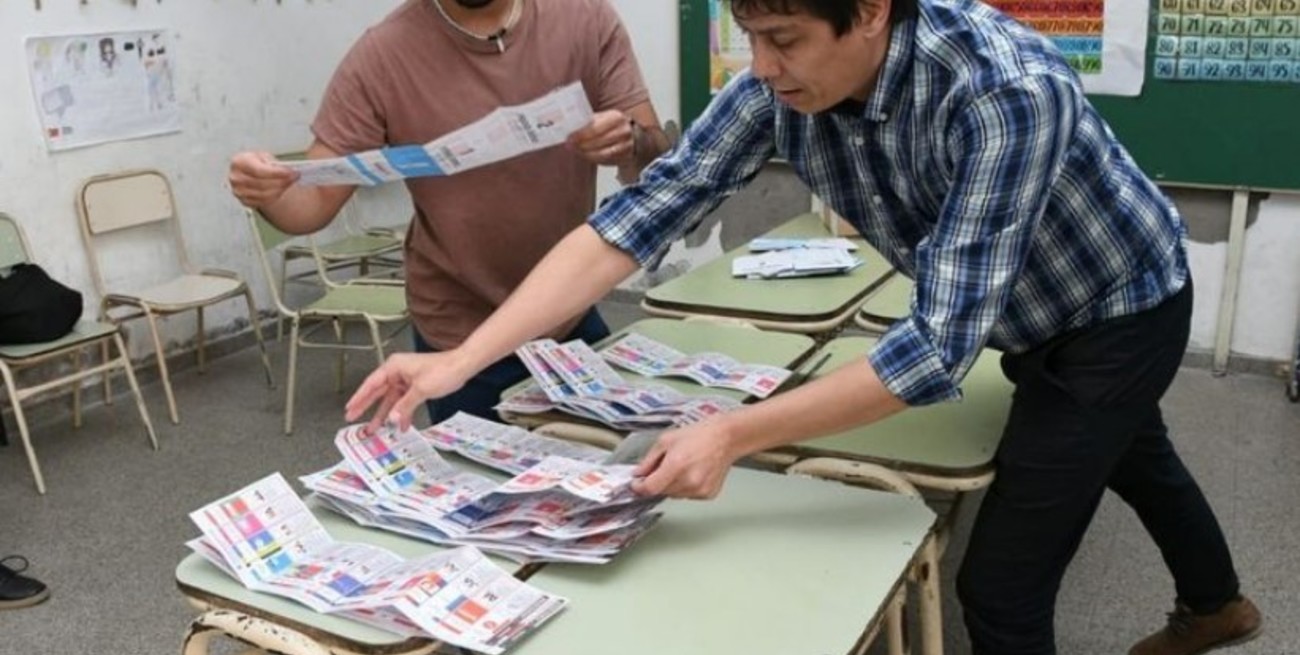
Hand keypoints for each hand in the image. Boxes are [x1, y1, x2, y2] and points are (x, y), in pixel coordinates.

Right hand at [228, 150, 297, 208]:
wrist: (249, 172)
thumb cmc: (257, 162)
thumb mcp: (263, 156)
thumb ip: (272, 163)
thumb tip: (287, 169)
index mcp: (239, 162)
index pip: (258, 171)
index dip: (276, 173)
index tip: (291, 172)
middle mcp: (236, 178)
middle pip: (262, 184)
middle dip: (282, 181)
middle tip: (295, 177)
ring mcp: (238, 191)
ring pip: (264, 194)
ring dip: (281, 189)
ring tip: (290, 182)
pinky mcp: (244, 201)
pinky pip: (263, 201)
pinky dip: (275, 196)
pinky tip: (282, 189)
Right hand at [345, 351, 473, 430]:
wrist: (462, 366)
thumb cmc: (443, 370)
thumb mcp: (421, 390)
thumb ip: (404, 406)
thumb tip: (391, 418)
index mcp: (394, 367)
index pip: (371, 384)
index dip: (359, 398)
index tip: (349, 408)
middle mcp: (397, 372)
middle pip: (378, 392)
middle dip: (367, 407)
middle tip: (353, 418)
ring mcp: (406, 379)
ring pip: (391, 399)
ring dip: (385, 414)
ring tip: (375, 429)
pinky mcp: (415, 386)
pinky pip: (403, 401)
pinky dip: (402, 412)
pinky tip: (400, 425)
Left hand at [567, 110, 635, 166]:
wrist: (632, 134)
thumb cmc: (612, 125)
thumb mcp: (603, 117)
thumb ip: (589, 122)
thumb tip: (570, 128)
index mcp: (616, 118)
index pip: (595, 128)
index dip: (580, 135)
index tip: (570, 137)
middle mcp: (623, 132)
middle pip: (597, 142)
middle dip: (581, 145)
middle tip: (570, 145)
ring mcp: (626, 146)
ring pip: (602, 154)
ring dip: (586, 153)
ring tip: (577, 150)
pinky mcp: (625, 157)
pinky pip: (606, 161)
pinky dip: (593, 158)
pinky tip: (586, 155)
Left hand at [630, 420, 740, 498]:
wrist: (725, 438)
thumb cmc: (699, 435)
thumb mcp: (666, 440)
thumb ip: (649, 460)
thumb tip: (638, 473)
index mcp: (676, 465)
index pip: (650, 488)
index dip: (639, 487)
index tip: (637, 484)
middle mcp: (688, 480)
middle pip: (661, 492)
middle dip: (657, 482)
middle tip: (664, 468)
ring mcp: (699, 489)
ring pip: (674, 495)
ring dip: (671, 485)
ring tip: (682, 467)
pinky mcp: (707, 494)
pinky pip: (688, 496)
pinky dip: (685, 487)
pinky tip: (692, 472)